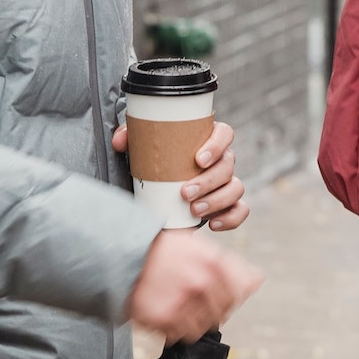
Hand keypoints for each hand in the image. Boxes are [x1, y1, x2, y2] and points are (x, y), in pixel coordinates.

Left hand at [111, 120, 249, 230]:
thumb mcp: (141, 148)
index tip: (198, 159)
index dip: (216, 145)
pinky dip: (231, 218)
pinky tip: (212, 224)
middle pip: (228, 165)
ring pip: (236, 189)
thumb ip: (129, 138)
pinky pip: (240, 211)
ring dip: (217, 201)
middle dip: (208, 182)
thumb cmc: (155, 163)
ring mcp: (227, 183)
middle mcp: (222, 160)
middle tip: (185, 193)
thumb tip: (119, 142)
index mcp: (207, 139)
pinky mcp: (227, 205)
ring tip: (194, 211)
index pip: (224, 133)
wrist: (156, 193)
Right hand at [125, 229, 263, 341]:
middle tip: (194, 297)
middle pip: (224, 310)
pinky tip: (170, 311)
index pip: (242, 290)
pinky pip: (184, 334)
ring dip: (197, 318)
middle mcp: (202, 285)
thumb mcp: (199, 246)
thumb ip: (230, 264)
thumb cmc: (163, 249)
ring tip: (180, 303)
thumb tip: (258, 279)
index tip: (221, 291)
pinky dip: (179, 328)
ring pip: (206, 325)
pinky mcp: (165, 320)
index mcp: (214, 264)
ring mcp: (184, 304)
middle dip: (213, 306)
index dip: (233, 292)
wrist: (123, 255)